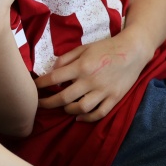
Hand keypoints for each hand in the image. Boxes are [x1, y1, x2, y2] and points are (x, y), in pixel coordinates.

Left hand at [35, 34, 149, 121]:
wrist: (133, 51)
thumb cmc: (106, 47)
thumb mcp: (84, 48)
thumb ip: (66, 58)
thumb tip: (52, 70)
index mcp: (81, 66)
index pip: (54, 79)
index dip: (41, 85)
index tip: (33, 88)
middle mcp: (90, 81)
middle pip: (63, 98)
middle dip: (48, 102)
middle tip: (40, 104)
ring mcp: (103, 91)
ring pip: (80, 108)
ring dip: (67, 110)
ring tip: (63, 107)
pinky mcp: (114, 98)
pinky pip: (98, 113)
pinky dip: (87, 118)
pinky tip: (78, 116)